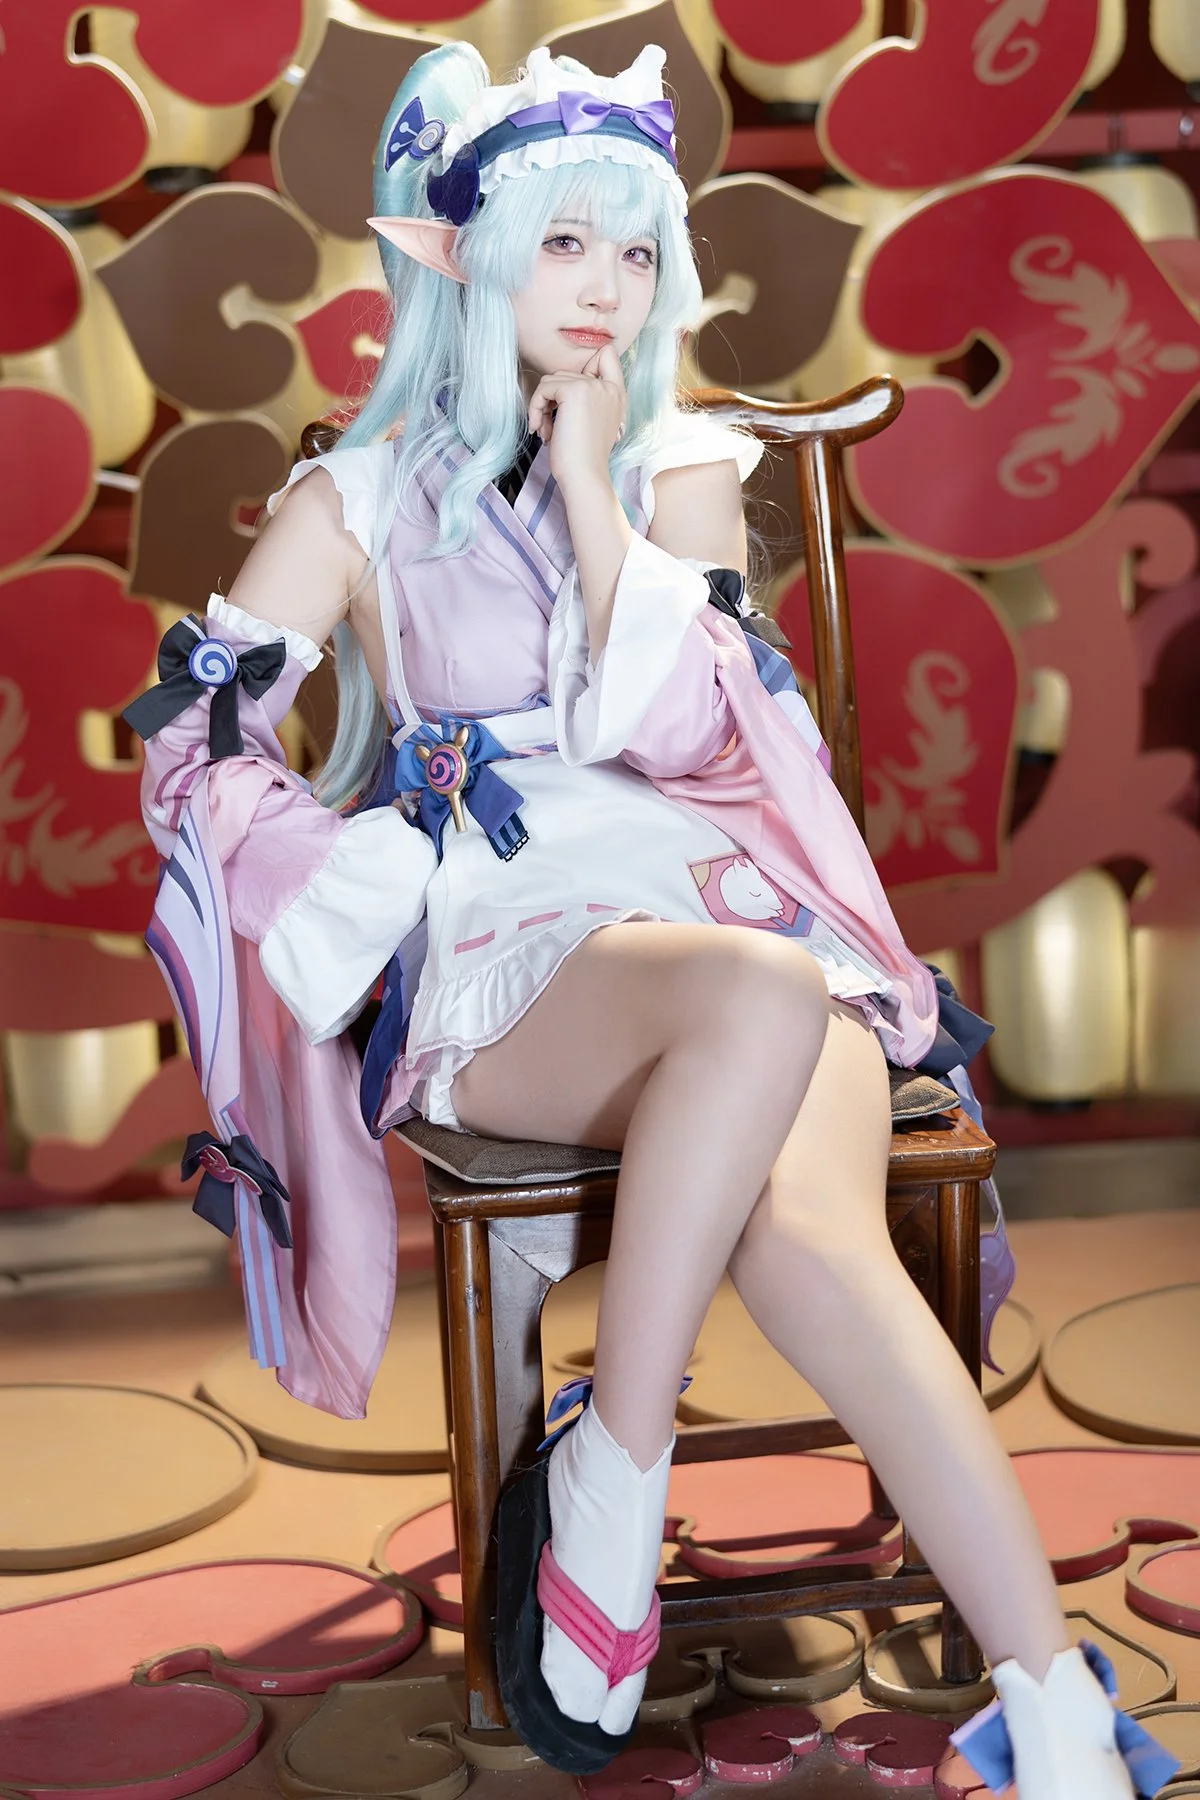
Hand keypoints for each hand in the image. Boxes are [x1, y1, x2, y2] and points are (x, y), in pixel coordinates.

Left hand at [527, 343, 624, 492]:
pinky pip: (543, 387)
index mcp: (617, 393)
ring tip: (546, 430)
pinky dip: (535, 408)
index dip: (585, 367)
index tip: (573, 397)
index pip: (607, 353)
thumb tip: (558, 385)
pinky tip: (540, 428)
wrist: (585, 476)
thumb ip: (589, 398)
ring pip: (552, 379)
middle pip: (568, 372)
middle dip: (554, 398)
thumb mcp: (594, 422)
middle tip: (550, 426)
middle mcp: (608, 386)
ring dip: (542, 405)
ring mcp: (592, 386)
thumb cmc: (584, 457)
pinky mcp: (573, 391)